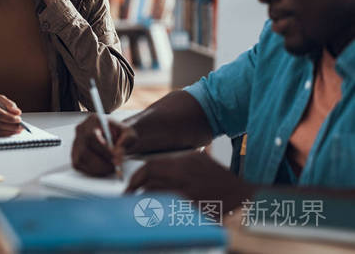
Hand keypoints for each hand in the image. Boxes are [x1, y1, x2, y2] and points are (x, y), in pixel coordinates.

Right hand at [71, 115, 137, 176]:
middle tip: (113, 166)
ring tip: (109, 167)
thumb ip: (124, 143)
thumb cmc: (123, 134)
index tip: (114, 158)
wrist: (118, 137)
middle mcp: (82, 128)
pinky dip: (90, 169)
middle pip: (84, 148)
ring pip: (80, 157)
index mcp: (94, 120)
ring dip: (96, 167)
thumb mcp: (129, 135)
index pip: (92, 136)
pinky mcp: (75, 152)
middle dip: (100, 161)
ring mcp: (76, 140)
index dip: (102, 150)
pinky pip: (78, 163)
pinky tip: (101, 167)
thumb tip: (116, 155)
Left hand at [126, 152, 256, 211]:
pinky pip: (167, 211)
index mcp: (184, 162)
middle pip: (149, 184)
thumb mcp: (198, 159)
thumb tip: (153, 166)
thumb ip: (176, 160)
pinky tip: (155, 214)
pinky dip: (158, 212)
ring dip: (144, 201)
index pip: (150, 167)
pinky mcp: (192, 210)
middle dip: (135, 190)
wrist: (244, 196)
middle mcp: (184, 177)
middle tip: (129, 196)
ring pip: (155, 198)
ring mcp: (188, 195)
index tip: (130, 184)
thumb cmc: (219, 177)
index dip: (136, 177)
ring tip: (139, 204)